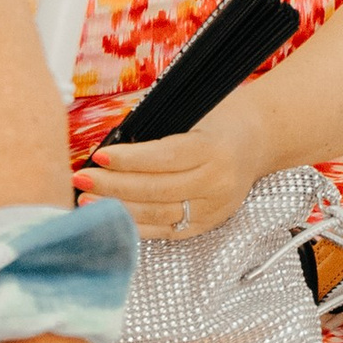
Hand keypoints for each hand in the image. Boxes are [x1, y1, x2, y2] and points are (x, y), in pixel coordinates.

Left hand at [84, 92, 269, 239]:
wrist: (260, 139)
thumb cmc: (222, 119)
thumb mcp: (196, 111)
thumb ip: (158, 129)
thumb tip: (111, 147)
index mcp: (216, 149)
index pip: (165, 158)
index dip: (129, 160)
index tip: (99, 157)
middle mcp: (218, 183)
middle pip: (157, 190)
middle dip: (114, 185)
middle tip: (81, 179)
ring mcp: (214, 208)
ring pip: (158, 214)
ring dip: (119, 208)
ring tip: (88, 200)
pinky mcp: (208, 224)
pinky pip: (166, 230)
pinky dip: (136, 226)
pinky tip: (112, 217)